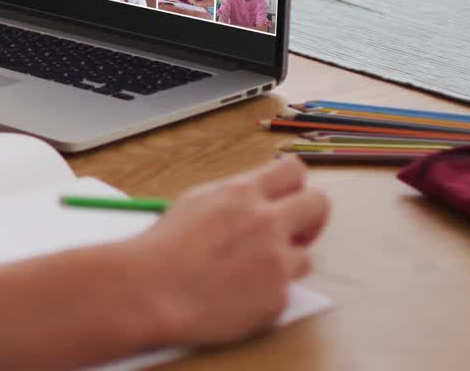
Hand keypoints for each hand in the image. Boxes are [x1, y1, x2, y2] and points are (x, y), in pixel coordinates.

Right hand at [125, 157, 328, 347]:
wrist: (151, 292)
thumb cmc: (163, 249)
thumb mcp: (195, 202)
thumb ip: (234, 196)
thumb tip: (259, 195)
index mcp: (243, 193)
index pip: (294, 171)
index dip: (293, 184)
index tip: (288, 196)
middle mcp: (267, 223)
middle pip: (318, 206)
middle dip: (308, 218)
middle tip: (291, 231)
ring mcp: (276, 262)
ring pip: (306, 255)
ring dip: (284, 261)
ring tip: (247, 270)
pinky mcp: (278, 298)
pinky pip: (285, 290)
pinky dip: (266, 292)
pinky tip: (236, 293)